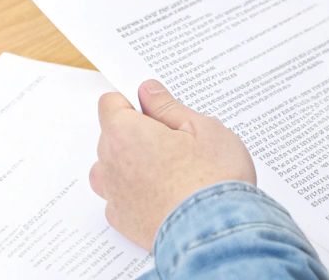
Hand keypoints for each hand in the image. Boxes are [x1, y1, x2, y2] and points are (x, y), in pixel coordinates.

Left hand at [90, 79, 256, 249]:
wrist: (218, 235)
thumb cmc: (214, 180)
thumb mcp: (202, 128)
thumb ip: (168, 107)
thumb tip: (148, 92)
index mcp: (125, 134)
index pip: (111, 104)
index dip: (133, 104)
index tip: (154, 110)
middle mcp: (111, 164)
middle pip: (111, 136)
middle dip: (137, 134)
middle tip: (176, 143)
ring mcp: (115, 196)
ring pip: (110, 169)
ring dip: (130, 165)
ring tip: (167, 171)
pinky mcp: (123, 223)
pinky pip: (119, 199)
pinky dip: (134, 194)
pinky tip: (163, 196)